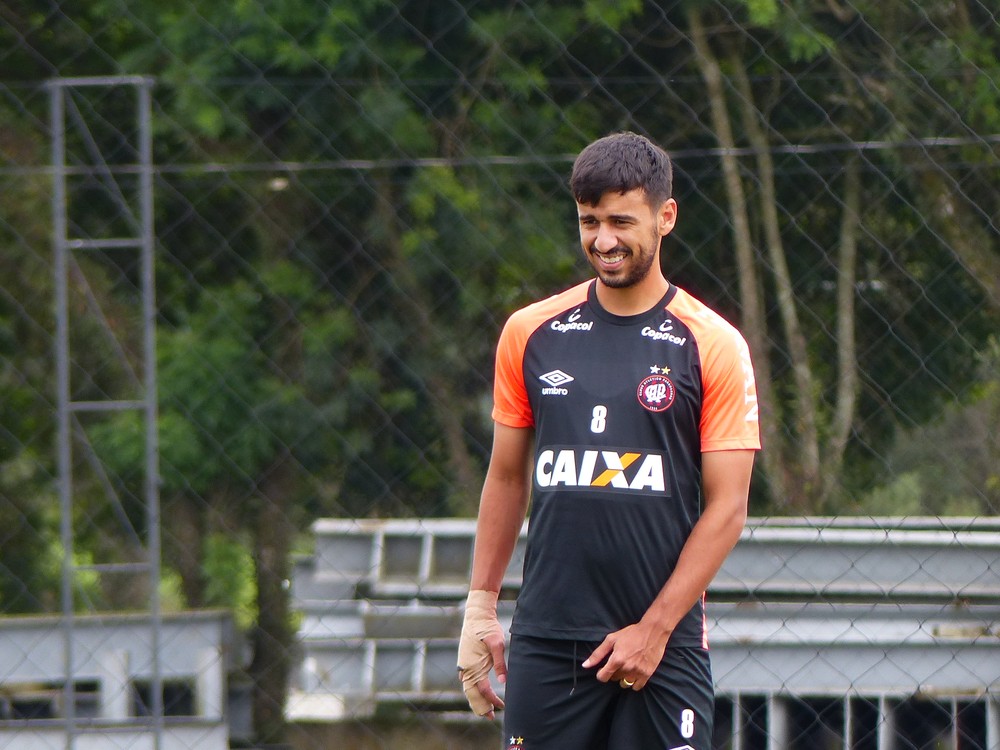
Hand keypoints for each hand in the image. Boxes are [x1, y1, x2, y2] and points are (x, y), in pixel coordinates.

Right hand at [457, 590, 506, 717]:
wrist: (476, 614)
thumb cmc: (487, 627)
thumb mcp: (497, 644)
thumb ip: (500, 664)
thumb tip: (504, 682)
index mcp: (473, 665)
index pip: (482, 690)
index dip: (491, 700)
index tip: (501, 706)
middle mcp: (465, 668)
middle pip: (471, 694)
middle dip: (480, 706)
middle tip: (490, 717)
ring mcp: (463, 664)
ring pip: (467, 688)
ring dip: (476, 699)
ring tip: (484, 710)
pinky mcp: (464, 660)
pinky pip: (466, 681)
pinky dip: (472, 690)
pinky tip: (478, 692)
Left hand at [581, 621, 668, 690]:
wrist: (653, 631)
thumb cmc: (631, 633)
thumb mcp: (611, 639)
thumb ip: (597, 654)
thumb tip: (585, 665)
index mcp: (616, 659)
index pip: (603, 677)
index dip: (601, 673)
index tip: (604, 669)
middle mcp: (627, 667)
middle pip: (614, 679)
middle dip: (613, 672)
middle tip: (619, 662)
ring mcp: (638, 672)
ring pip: (625, 684)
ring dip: (623, 678)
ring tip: (627, 667)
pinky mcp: (647, 674)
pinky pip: (636, 687)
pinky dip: (634, 682)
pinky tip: (634, 673)